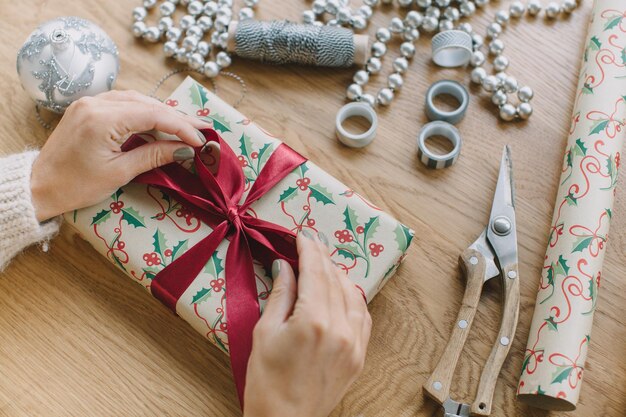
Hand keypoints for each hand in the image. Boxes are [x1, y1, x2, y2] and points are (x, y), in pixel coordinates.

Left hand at [31, 90, 210, 221]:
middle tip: (203, 130)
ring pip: (137, 100)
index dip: (181, 127)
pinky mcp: (88, 107)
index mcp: (103, 119)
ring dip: (163, 114)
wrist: (39, 186)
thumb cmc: (77, 186)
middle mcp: (96, 102)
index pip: (153, 115)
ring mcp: (91, 102)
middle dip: (177, 118)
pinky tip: (159, 123)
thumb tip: (185, 150)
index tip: (201, 141)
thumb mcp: (120, 173)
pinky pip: (124, 103)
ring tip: (187, 127)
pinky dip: (145, 113)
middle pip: (147, 104)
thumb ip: (154, 155)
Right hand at [244, 231, 371, 416]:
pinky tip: (342, 291)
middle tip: (309, 243)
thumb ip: (280, 295)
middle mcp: (340, 329)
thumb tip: (285, 265)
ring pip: (352, 294)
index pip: (315, 271)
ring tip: (322, 266)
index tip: (302, 235)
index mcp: (313, 321)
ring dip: (338, 275)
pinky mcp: (360, 356)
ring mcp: (354, 343)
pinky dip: (353, 298)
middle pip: (334, 279)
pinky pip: (363, 316)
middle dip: (321, 257)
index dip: (308, 249)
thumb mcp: (264, 332)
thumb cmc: (265, 380)